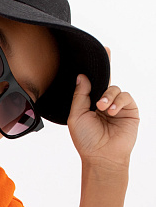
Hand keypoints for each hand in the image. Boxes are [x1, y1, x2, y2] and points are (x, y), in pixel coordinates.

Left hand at [67, 47, 138, 172]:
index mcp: (90, 103)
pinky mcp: (129, 110)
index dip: (97, 68)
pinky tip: (112, 111)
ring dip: (108, 96)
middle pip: (106, 80)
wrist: (101, 156)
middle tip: (104, 63)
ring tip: (103, 108)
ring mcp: (117, 106)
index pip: (93, 82)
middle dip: (106, 71)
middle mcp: (104, 103)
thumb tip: (82, 76)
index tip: (102, 50)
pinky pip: (125, 96)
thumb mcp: (76, 116)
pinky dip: (118, 101)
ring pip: (115, 88)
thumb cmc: (86, 140)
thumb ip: (80, 95)